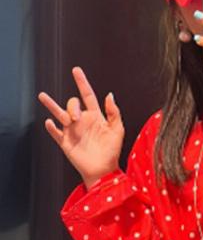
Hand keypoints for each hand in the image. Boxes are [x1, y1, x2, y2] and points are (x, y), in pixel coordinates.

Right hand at [38, 67, 123, 188]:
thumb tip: (109, 95)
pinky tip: (49, 122)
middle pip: (72, 104)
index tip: (76, 70)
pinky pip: (55, 132)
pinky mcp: (65, 141)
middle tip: (75, 117)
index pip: (88, 95)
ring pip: (58, 113)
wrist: (104, 169)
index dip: (82, 82)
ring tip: (47, 101)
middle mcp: (82, 121)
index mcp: (96, 116)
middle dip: (72, 106)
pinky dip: (51, 127)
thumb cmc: (112, 150)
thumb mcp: (117, 130)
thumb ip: (114, 112)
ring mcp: (72, 130)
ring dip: (53, 106)